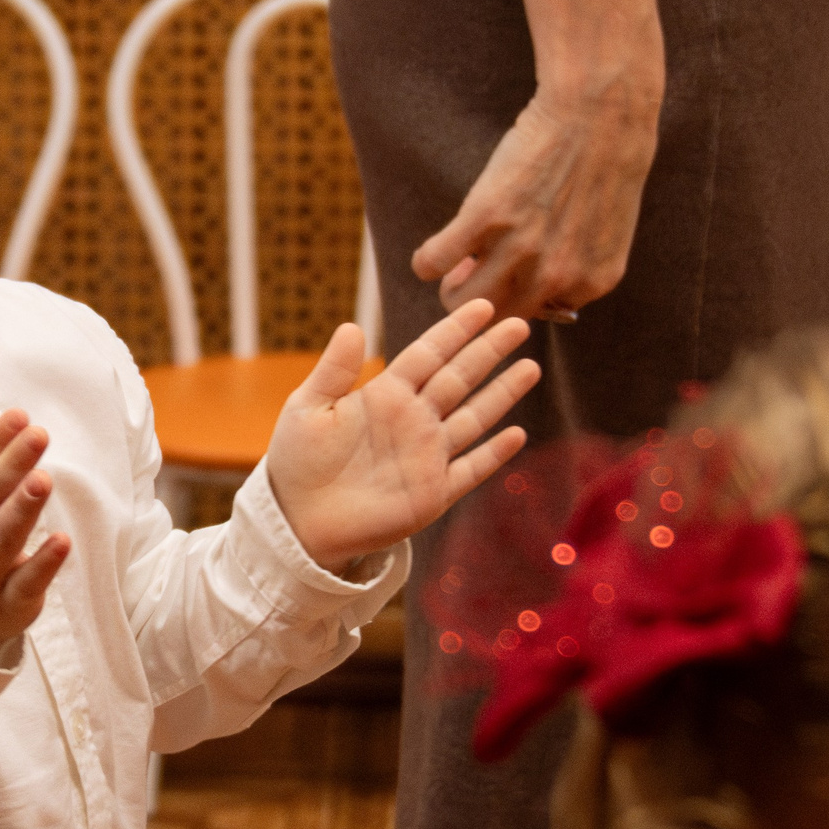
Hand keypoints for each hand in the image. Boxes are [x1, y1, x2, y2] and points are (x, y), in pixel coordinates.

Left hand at [264, 299, 540, 572]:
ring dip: (501, 394)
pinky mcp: (432, 493)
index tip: (483, 306)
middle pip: (459, 378)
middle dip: (489, 351)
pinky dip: (493, 453)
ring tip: (530, 367)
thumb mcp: (309, 408)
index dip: (455, 331)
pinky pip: (470, 469)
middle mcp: (413, 420)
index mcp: (385, 395)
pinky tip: (516, 433)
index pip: (428, 354)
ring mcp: (427, 455)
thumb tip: (352, 325)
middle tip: (520, 324)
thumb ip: (334, 370)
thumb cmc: (297, 462)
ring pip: (473, 417)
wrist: (298, 521)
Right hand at [412, 74, 658, 318]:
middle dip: (477, 301)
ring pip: (461, 300)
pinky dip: (426, 262)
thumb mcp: (603, 234)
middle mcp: (557, 275)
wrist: (599, 112)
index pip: (537, 318)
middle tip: (471, 272)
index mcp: (591, 284)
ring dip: (450, 286)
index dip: (512, 295)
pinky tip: (434, 249)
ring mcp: (521, 248)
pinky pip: (433, 262)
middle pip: (495, 318)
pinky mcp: (486, 217)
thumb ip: (576, 269)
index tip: (505, 272)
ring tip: (454, 262)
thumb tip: (535, 300)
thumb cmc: (601, 166)